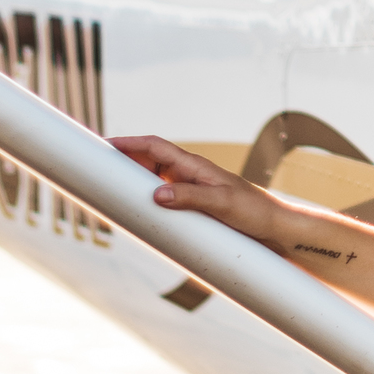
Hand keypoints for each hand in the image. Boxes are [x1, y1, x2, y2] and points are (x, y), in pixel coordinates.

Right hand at [111, 134, 271, 239]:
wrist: (276, 229)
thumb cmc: (255, 212)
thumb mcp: (222, 204)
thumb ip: (190, 197)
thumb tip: (156, 194)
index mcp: (194, 166)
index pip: (155, 146)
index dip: (129, 143)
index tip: (105, 145)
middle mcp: (190, 175)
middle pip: (148, 161)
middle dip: (124, 162)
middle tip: (97, 170)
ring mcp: (191, 191)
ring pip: (154, 182)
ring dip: (134, 183)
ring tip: (110, 192)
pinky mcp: (195, 208)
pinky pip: (165, 201)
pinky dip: (148, 202)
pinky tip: (138, 214)